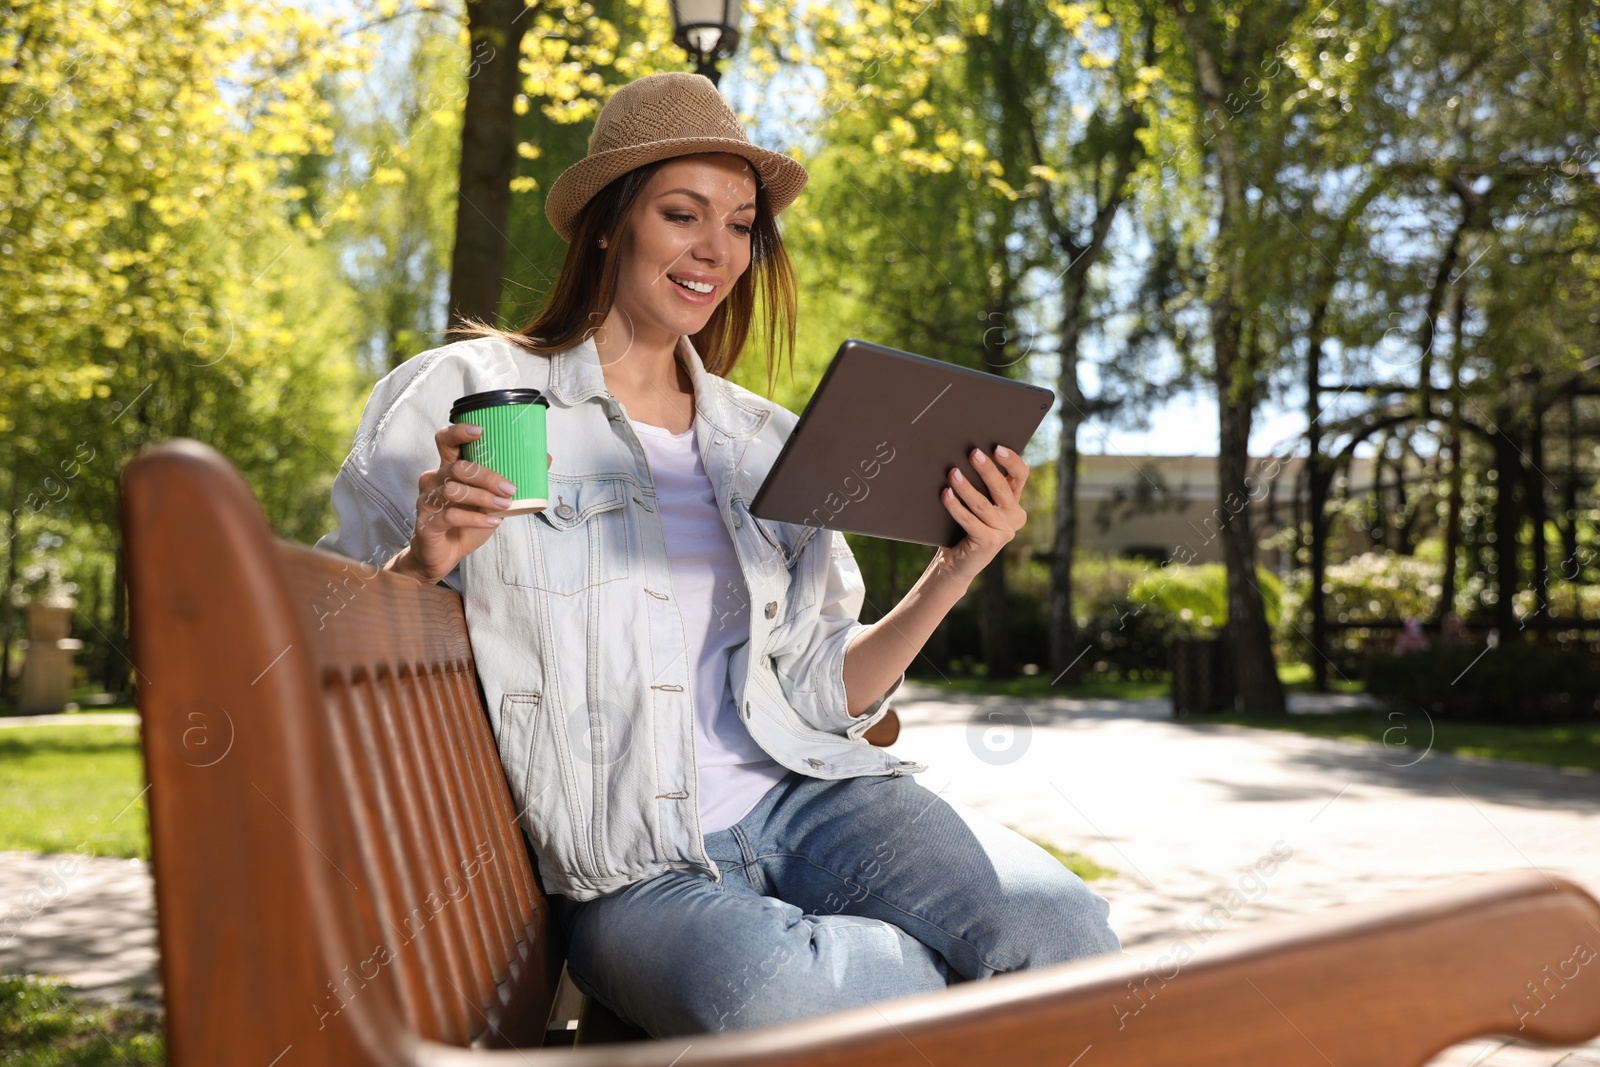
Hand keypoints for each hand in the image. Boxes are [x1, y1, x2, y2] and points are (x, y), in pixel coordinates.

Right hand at [391, 423, 550, 582]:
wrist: (444, 555)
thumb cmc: (465, 523)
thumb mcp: (491, 500)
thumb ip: (509, 481)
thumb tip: (544, 458)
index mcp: (448, 468)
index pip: (445, 440)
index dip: (459, 432)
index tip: (481, 431)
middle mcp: (434, 480)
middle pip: (458, 467)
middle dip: (487, 476)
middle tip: (510, 487)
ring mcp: (428, 501)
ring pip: (453, 491)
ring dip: (483, 498)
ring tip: (505, 506)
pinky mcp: (427, 523)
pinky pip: (451, 516)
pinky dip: (475, 519)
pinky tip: (493, 522)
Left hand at [931, 445, 1028, 583]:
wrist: (957, 562)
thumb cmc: (964, 526)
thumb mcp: (977, 504)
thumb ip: (980, 485)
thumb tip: (968, 455)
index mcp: (1014, 502)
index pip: (1020, 475)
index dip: (1011, 460)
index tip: (996, 447)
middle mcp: (1014, 516)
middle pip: (1002, 487)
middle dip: (986, 469)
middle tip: (973, 453)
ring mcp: (1004, 531)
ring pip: (982, 504)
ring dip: (965, 486)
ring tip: (952, 473)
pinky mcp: (990, 542)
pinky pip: (969, 519)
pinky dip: (955, 506)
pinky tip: (945, 494)